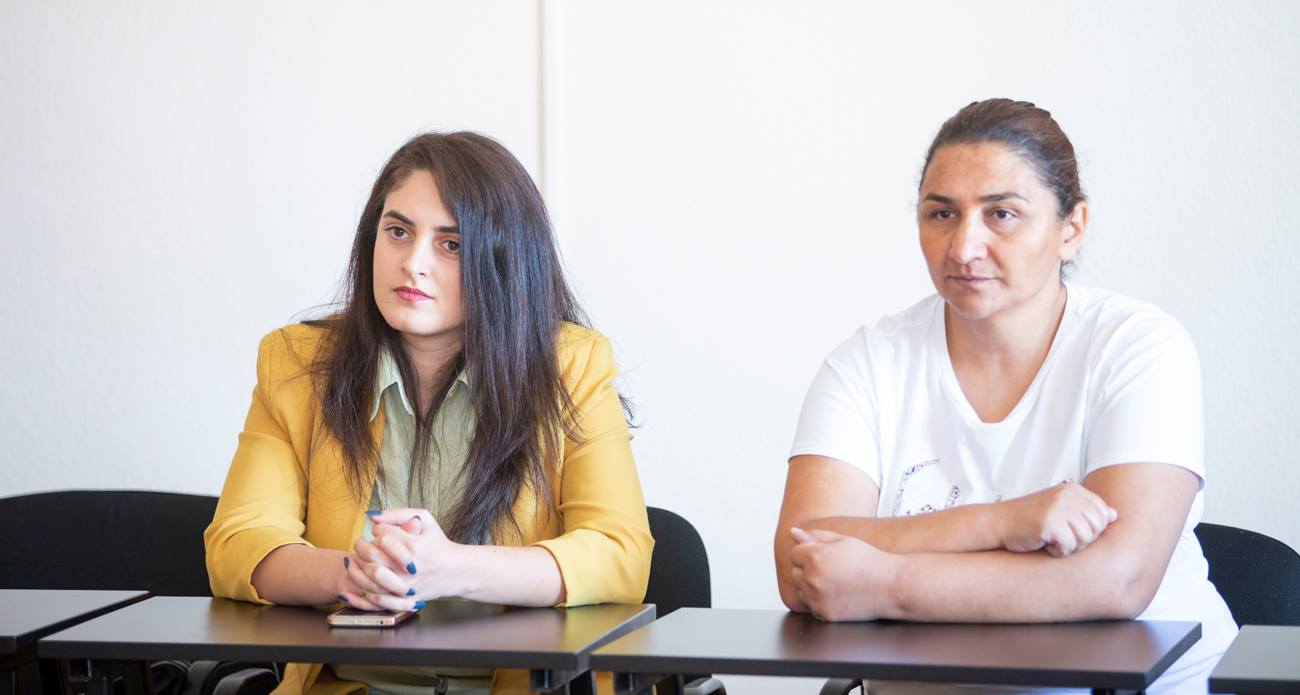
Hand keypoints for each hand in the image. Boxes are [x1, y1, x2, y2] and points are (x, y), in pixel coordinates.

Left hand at [340, 508, 467, 610]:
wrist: (456, 571)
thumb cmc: (437, 544)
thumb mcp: (426, 519)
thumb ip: (398, 513)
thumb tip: (371, 516)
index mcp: (415, 545)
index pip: (382, 533)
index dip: (377, 530)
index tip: (379, 531)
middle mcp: (409, 566)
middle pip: (373, 553)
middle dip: (362, 545)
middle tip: (361, 542)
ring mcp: (406, 585)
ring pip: (370, 575)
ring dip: (358, 565)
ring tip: (356, 559)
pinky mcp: (404, 599)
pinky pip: (377, 597)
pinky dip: (364, 587)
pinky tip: (361, 577)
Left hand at [788, 527, 900, 621]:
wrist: (891, 586)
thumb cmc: (869, 561)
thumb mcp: (843, 540)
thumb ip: (815, 536)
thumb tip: (793, 532)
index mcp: (814, 557)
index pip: (795, 553)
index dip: (811, 553)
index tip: (828, 557)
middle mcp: (812, 579)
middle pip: (795, 573)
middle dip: (809, 570)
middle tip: (834, 570)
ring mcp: (817, 598)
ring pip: (801, 590)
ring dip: (811, 586)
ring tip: (836, 582)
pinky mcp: (823, 614)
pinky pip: (811, 606)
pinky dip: (819, 601)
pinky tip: (838, 594)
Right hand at [998, 482, 1117, 556]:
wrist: (998, 523)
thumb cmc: (1029, 520)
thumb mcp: (1060, 510)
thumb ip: (1086, 511)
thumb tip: (1114, 514)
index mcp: (1074, 490)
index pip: (1103, 515)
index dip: (1089, 529)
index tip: (1068, 528)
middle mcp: (1069, 495)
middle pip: (1097, 528)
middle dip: (1080, 539)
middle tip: (1058, 535)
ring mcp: (1059, 507)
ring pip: (1085, 539)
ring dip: (1068, 546)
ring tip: (1049, 538)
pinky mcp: (1049, 522)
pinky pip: (1068, 547)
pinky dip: (1056, 552)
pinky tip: (1043, 543)